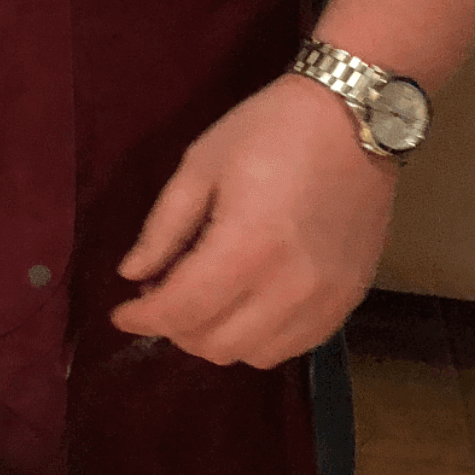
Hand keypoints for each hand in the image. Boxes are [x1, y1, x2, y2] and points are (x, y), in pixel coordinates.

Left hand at [110, 73, 397, 368]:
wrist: (353, 119)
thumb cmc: (268, 131)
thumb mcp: (200, 166)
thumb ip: (163, 227)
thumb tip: (132, 273)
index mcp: (247, 247)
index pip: (183, 310)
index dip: (143, 319)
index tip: (120, 314)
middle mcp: (290, 289)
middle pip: (217, 344)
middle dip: (175, 328)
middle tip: (159, 292)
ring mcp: (327, 301)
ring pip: (255, 355)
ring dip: (216, 338)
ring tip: (200, 297)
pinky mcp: (350, 301)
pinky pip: (295, 347)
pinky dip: (258, 338)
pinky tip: (243, 303)